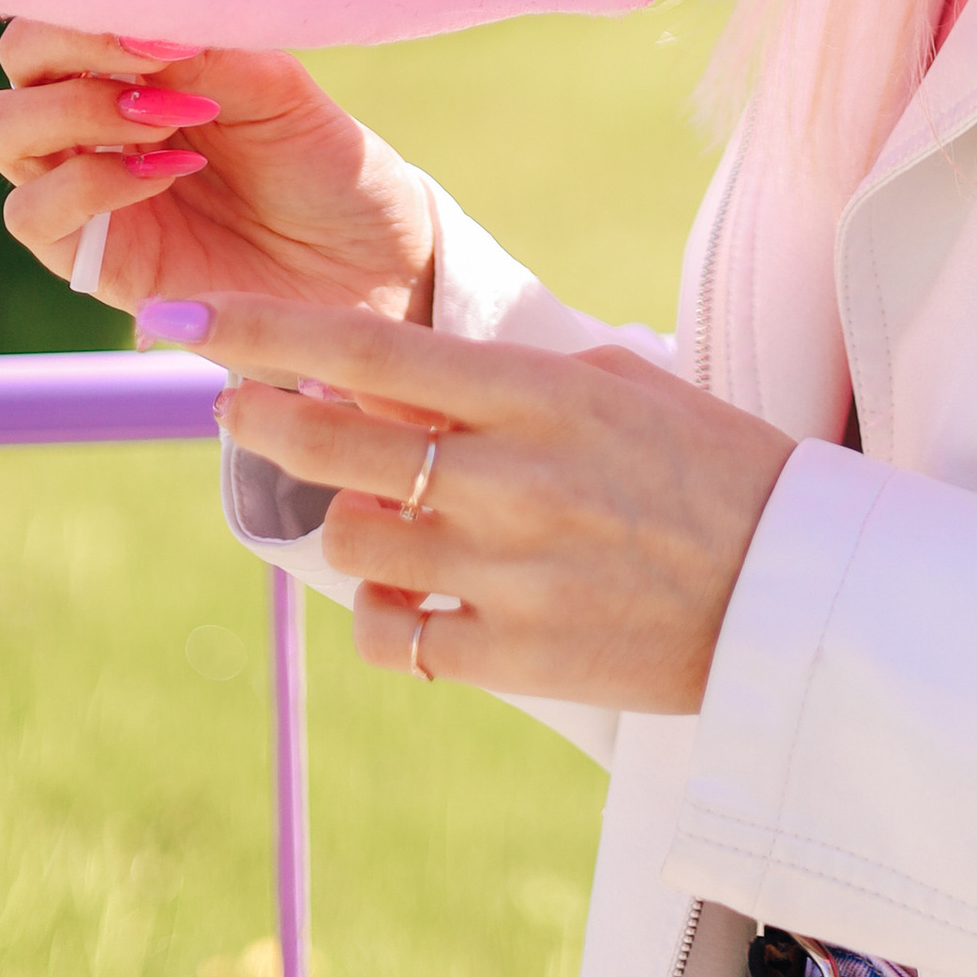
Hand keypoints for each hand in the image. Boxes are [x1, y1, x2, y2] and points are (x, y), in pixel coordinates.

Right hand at [0, 26, 436, 322]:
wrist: (367, 262)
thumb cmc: (324, 163)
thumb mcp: (275, 88)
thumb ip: (205, 50)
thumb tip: (138, 16)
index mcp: (139, 65)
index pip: (68, 10)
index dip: (93, 1)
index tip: (165, 20)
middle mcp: (98, 120)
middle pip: (20, 61)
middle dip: (71, 44)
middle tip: (158, 57)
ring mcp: (86, 188)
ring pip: (2, 129)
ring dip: (79, 109)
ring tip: (169, 117)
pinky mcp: (92, 258)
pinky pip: (33, 213)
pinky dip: (91, 182)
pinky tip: (166, 172)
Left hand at [169, 289, 793, 713]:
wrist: (792, 591)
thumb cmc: (704, 468)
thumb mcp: (612, 386)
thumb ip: (498, 380)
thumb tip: (383, 373)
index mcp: (536, 392)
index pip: (363, 347)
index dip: (259, 330)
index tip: (183, 316)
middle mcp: (508, 476)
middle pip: (327, 442)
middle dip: (261, 418)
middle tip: (236, 410)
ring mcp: (505, 571)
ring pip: (353, 543)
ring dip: (355, 526)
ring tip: (401, 519)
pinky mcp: (511, 659)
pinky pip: (392, 637)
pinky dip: (392, 617)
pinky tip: (425, 599)